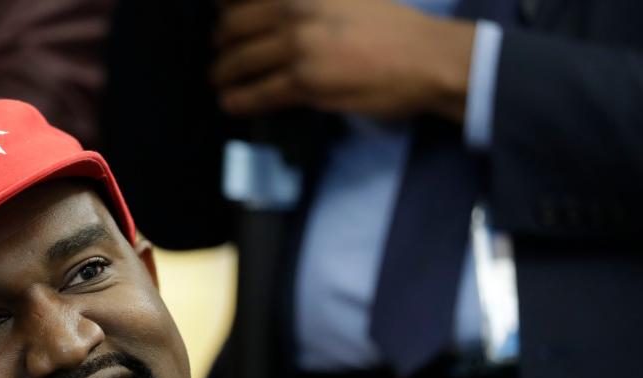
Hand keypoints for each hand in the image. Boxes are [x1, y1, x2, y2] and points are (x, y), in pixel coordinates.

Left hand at [211, 0, 474, 120]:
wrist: (424, 56)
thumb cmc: (390, 24)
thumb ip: (307, 2)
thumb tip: (274, 11)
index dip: (224, 7)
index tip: (219, 14)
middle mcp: (294, 9)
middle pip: (232, 26)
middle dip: (220, 41)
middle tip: (220, 50)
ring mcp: (297, 45)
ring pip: (238, 61)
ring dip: (222, 73)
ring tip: (219, 79)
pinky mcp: (303, 81)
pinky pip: (257, 93)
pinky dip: (239, 99)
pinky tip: (231, 102)